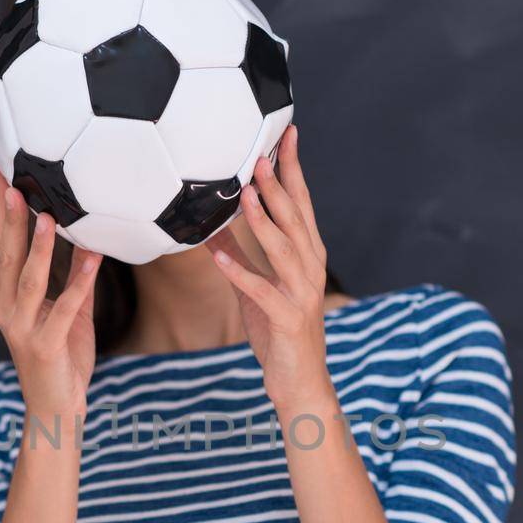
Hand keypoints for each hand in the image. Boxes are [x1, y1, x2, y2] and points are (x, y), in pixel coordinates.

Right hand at [0, 161, 101, 424]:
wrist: (57, 411)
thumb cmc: (63, 360)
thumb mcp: (71, 314)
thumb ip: (75, 280)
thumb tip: (89, 241)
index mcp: (8, 298)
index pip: (0, 245)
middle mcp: (7, 309)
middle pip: (6, 254)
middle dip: (7, 217)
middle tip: (9, 180)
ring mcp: (23, 328)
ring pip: (28, 279)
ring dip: (37, 246)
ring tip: (45, 214)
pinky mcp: (45, 345)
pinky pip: (64, 308)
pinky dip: (78, 281)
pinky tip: (91, 257)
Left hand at [204, 126, 336, 416]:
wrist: (301, 385)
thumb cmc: (279, 335)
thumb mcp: (254, 291)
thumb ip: (239, 260)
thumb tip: (212, 232)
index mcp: (306, 257)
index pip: (301, 205)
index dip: (293, 170)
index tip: (284, 136)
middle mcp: (310, 270)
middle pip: (295, 219)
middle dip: (278, 185)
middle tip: (260, 153)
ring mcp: (302, 294)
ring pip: (284, 249)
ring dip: (264, 220)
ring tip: (246, 193)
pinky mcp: (287, 319)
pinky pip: (262, 292)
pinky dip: (241, 273)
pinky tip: (219, 257)